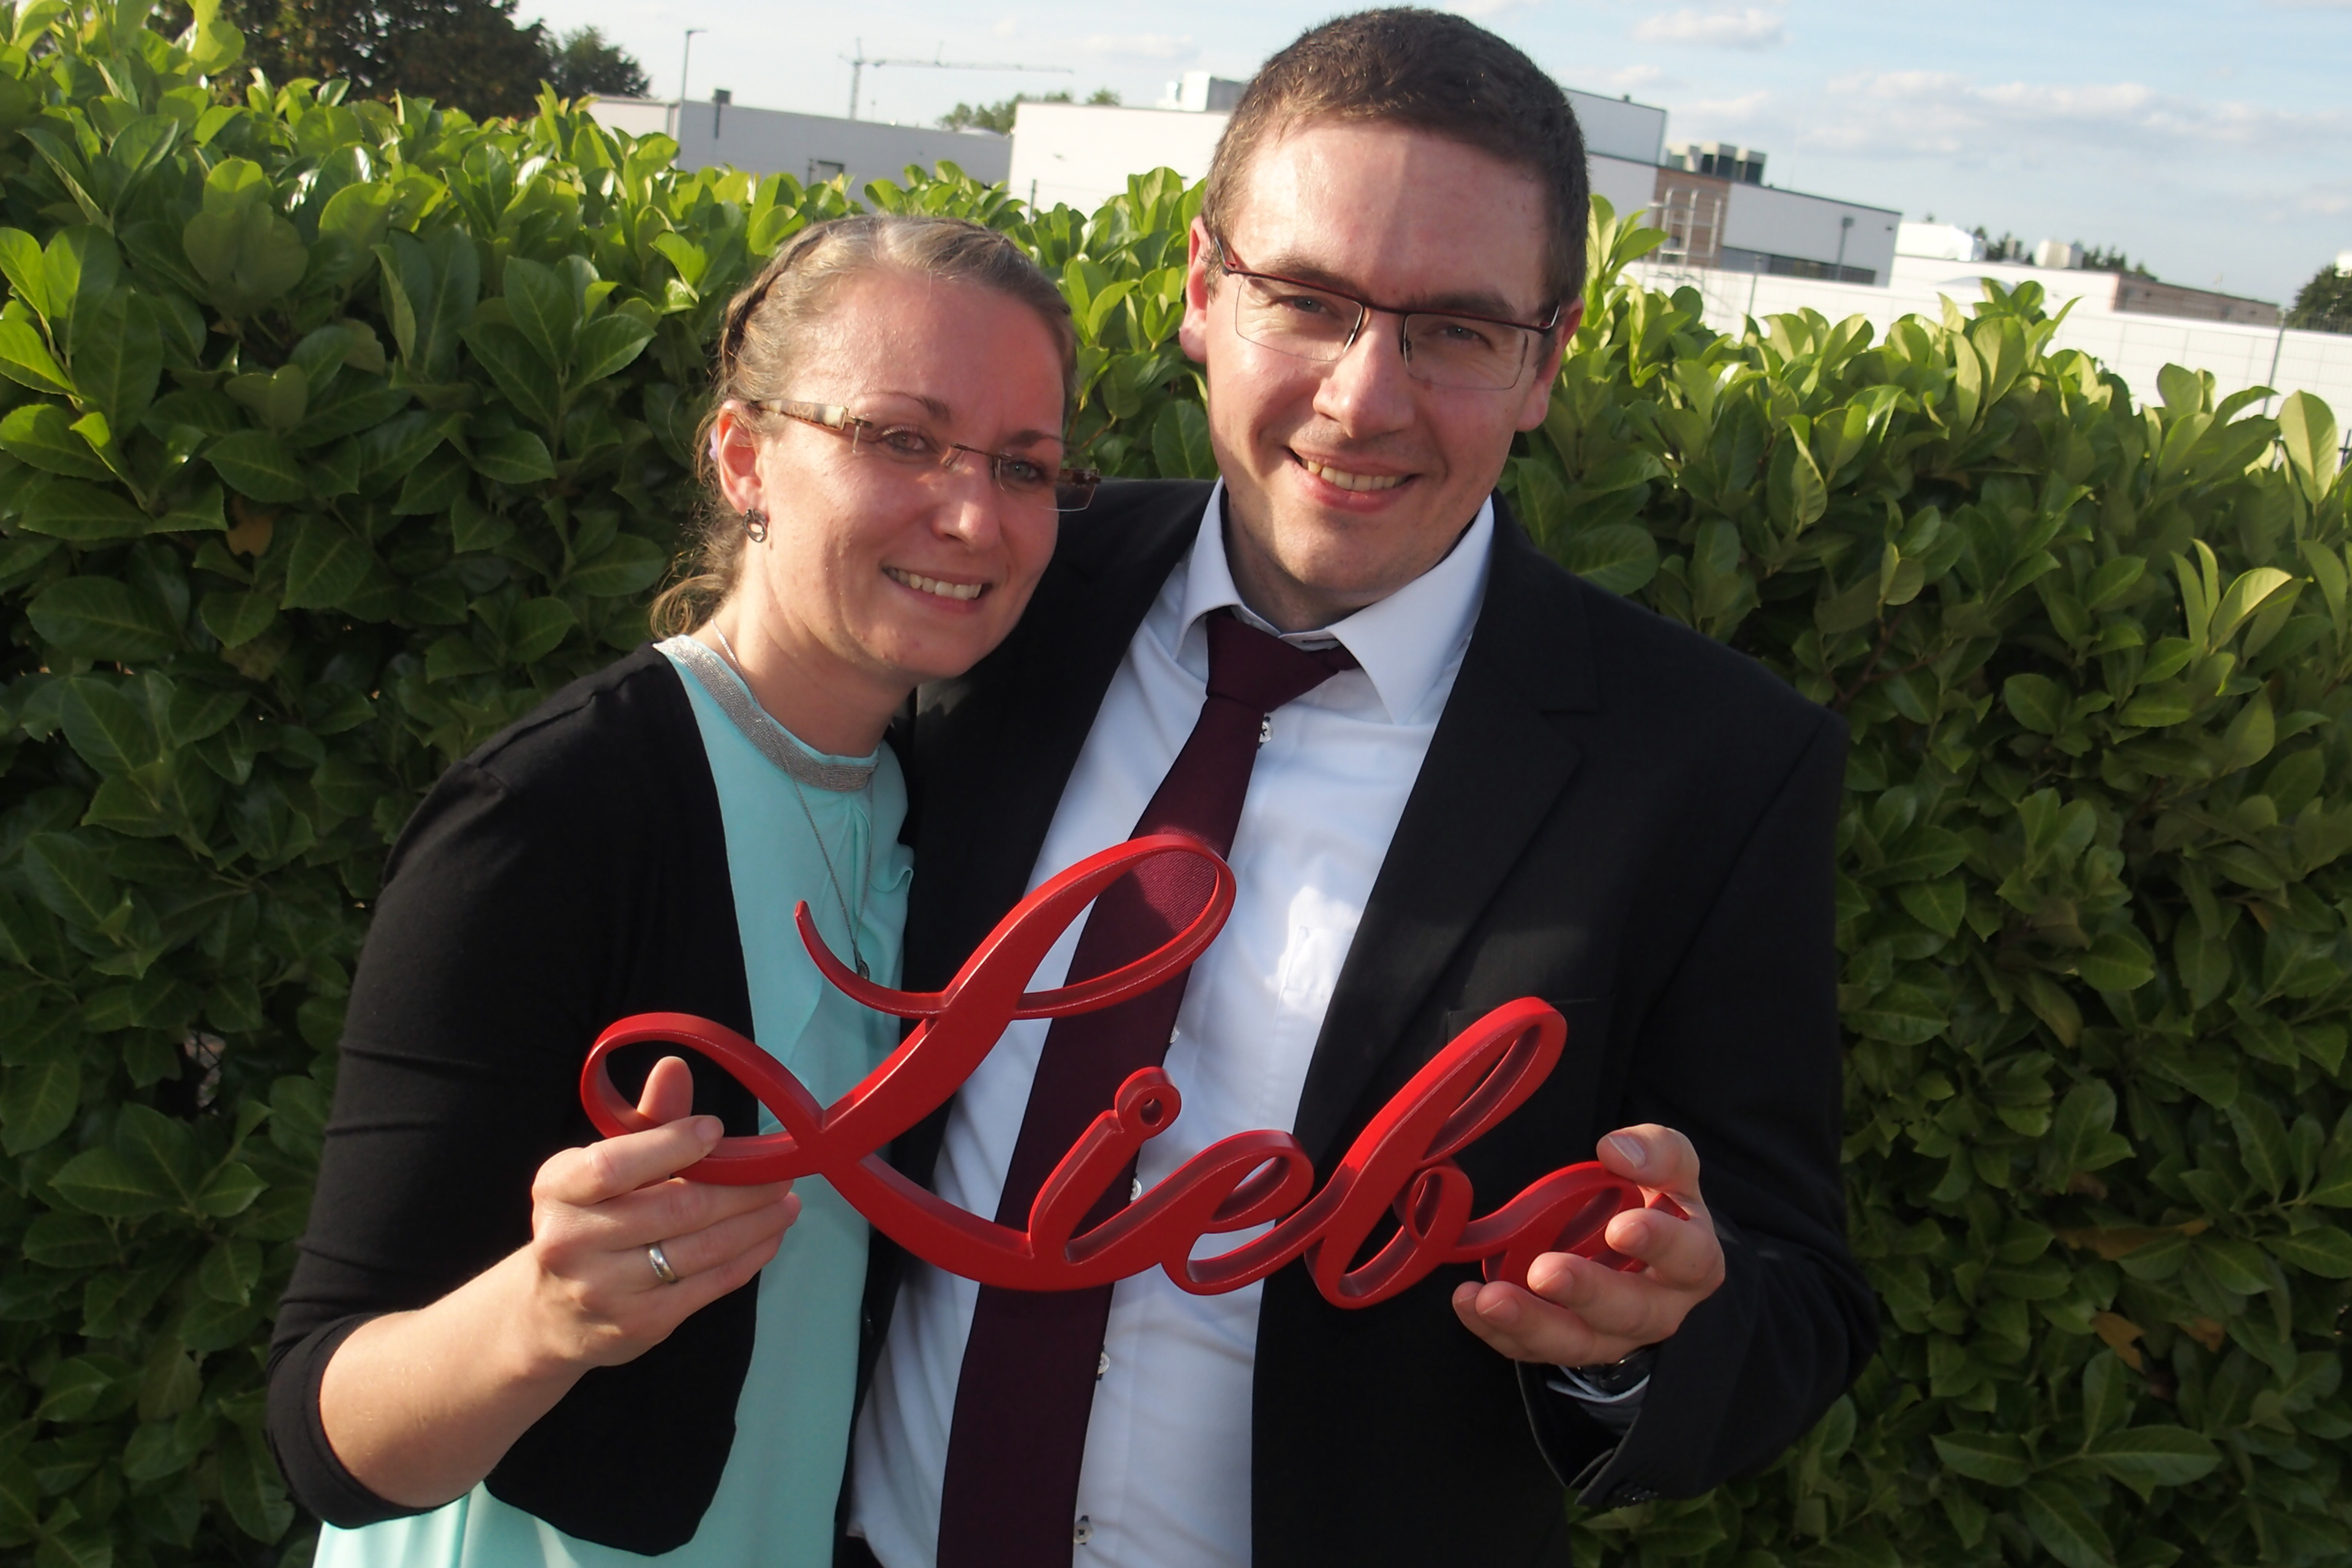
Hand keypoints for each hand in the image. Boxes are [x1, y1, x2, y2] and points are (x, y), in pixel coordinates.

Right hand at [523, 1055, 799, 1369]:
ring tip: (786, 1203)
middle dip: (740, 1190)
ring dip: (755, 1224)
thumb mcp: (601, 1166)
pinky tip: (768, 1237)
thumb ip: (644, 1121)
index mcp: (558, 1189)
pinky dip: (747, 1258)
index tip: (716, 1129)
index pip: (614, 1165)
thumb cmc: (589, 1220)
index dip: (671, 1145)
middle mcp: (570, 1241)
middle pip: (674, 1210)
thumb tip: (675, 1067)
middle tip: (782, 1174)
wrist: (551, 1312)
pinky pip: (706, 1286)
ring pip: (699, 1250)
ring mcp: (603, 1289)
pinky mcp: (637, 1325)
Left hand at [1450, 1123, 1724, 1367]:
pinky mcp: (1565, 1343)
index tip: (1620, 1225)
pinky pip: (1531, 1349)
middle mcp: (1656, 1309)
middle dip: (1585, 1292)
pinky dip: (1495, 1331)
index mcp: (1692, 1262)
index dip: (1658, 1244)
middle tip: (1545, 1271)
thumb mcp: (1670, 1166)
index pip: (1688, 1259)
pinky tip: (1468, 1302)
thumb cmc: (1654, 1201)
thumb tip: (1616, 1151)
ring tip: (1490, 1298)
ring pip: (1576, 1343)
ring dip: (1530, 1323)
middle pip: (1629, 1312)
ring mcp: (1610, 1335)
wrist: (1638, 1247)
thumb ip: (1657, 1151)